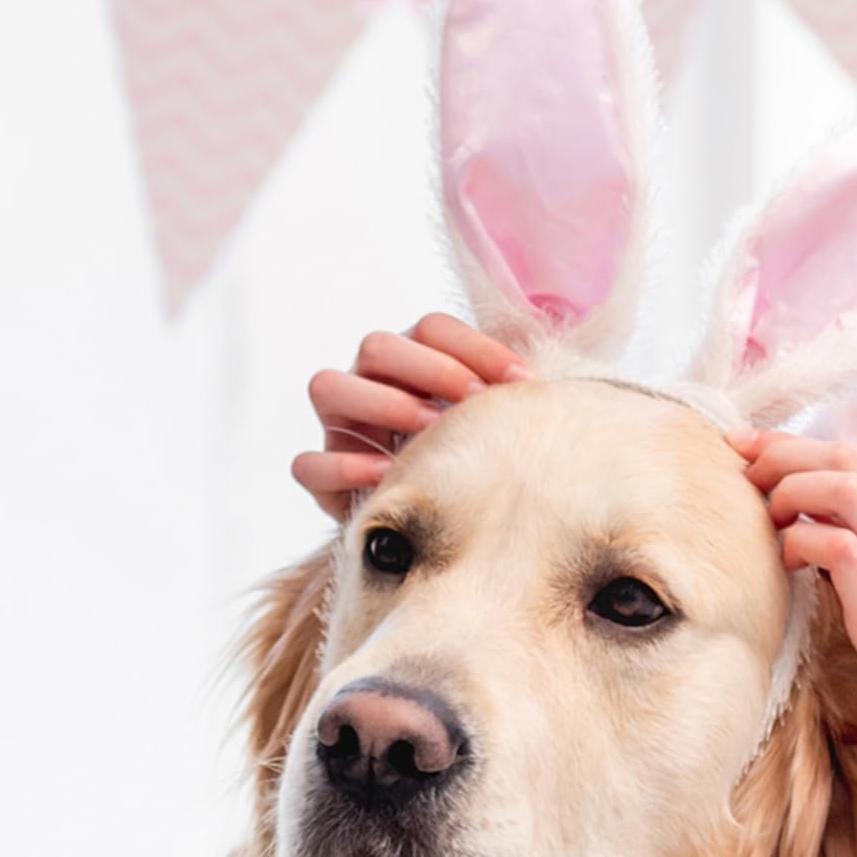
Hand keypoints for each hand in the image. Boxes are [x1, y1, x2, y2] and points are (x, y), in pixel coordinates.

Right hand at [296, 313, 528, 520]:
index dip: (475, 347)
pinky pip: (309, 464)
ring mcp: (339, 425)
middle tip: (472, 402)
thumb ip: (507, 400)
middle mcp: (367, 381)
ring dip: (382, 403)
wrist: (435, 528)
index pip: (431, 328)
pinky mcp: (321, 475)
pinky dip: (343, 466)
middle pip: (377, 346)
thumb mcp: (491, 428)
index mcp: (411, 360)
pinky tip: (385, 476)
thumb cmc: (469, 466)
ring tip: (428, 431)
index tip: (521, 380)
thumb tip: (548, 385)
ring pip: (329, 387)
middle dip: (429, 370)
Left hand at [728, 430, 856, 780]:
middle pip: (844, 458)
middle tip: (741, 467)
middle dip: (781, 453)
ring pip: (842, 487)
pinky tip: (788, 562)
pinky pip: (836, 544)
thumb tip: (811, 526)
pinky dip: (800, 540)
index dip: (795, 446)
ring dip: (790, 491)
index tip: (751, 448)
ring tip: (767, 517)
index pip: (855, 458)